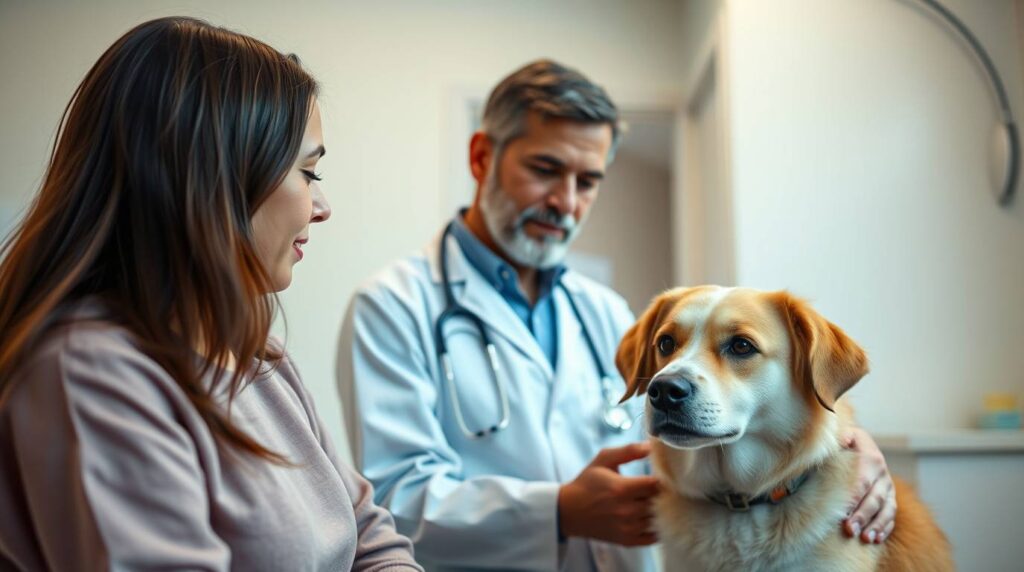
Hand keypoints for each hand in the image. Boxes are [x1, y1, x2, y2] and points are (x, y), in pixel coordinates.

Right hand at [557, 442, 660, 546]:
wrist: (569, 511)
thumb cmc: (587, 483)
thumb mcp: (604, 460)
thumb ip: (628, 451)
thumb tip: (651, 446)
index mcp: (622, 488)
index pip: (656, 485)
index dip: (661, 479)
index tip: (658, 476)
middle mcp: (626, 510)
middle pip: (659, 502)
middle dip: (660, 495)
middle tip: (655, 489)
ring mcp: (628, 528)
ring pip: (658, 519)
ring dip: (658, 511)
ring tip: (652, 502)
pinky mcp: (627, 541)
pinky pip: (653, 537)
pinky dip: (655, 528)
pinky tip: (649, 518)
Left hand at [841, 427, 895, 543]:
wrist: (856, 444)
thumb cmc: (841, 444)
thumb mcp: (841, 436)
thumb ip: (839, 438)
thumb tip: (840, 439)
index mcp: (870, 456)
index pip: (862, 480)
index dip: (854, 497)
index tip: (843, 512)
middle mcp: (883, 472)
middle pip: (874, 497)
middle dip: (862, 515)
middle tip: (849, 530)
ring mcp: (888, 487)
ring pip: (886, 509)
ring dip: (876, 525)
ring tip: (864, 538)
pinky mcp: (890, 498)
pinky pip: (891, 516)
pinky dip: (884, 528)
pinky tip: (874, 540)